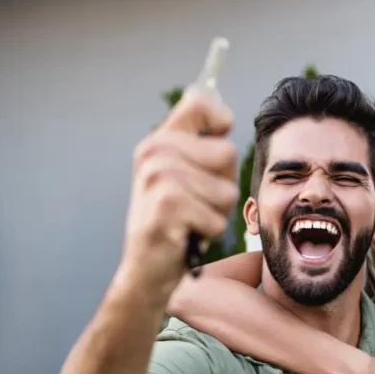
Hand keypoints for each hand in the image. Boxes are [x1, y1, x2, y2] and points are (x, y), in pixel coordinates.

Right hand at [120, 91, 237, 296]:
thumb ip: (200, 147)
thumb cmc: (175, 226)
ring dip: (216, 214)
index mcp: (159, 140)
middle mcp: (154, 151)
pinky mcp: (167, 204)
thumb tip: (225, 113)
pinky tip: (186, 236)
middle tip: (194, 204)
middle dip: (222, 186)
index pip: (201, 101)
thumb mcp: (183, 179)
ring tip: (189, 221)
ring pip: (227, 190)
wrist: (146, 271)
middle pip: (228, 153)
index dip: (221, 121)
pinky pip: (218, 217)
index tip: (214, 150)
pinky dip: (209, 233)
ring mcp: (158, 176)